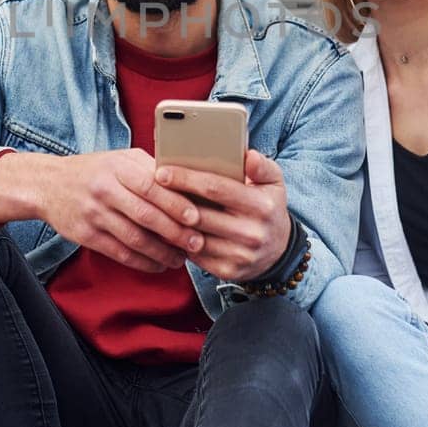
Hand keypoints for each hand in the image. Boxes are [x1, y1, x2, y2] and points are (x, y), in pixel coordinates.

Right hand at [39, 149, 205, 272]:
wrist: (48, 185)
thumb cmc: (94, 171)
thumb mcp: (120, 159)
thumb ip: (150, 169)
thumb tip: (187, 185)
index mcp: (117, 167)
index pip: (152, 186)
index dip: (176, 204)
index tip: (197, 217)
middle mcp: (105, 189)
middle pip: (146, 215)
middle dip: (176, 233)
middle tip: (197, 243)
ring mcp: (94, 214)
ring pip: (135, 239)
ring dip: (162, 253)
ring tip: (180, 258)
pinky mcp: (87, 236)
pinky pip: (120, 253)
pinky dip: (143, 262)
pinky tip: (158, 264)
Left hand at [154, 149, 289, 282]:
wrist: (279, 251)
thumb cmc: (268, 208)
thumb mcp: (274, 183)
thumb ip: (262, 166)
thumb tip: (247, 155)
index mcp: (260, 206)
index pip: (216, 188)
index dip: (186, 179)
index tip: (161, 171)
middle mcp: (251, 232)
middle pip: (199, 214)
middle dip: (170, 200)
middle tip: (148, 188)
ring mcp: (240, 255)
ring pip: (193, 237)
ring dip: (170, 223)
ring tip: (153, 207)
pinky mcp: (228, 271)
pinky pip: (195, 256)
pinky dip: (178, 243)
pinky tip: (166, 229)